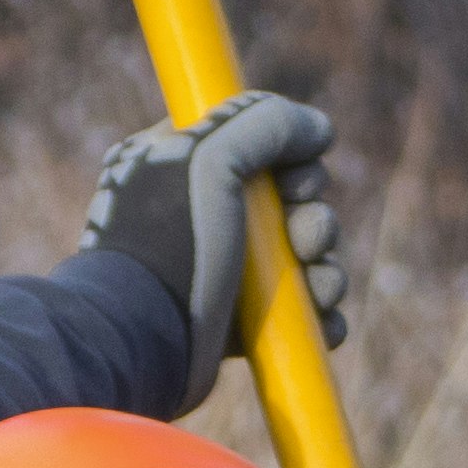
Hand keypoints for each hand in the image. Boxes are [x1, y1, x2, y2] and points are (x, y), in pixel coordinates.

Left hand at [81, 94, 349, 410]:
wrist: (141, 342)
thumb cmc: (167, 245)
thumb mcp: (209, 160)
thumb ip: (266, 125)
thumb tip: (318, 129)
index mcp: (175, 161)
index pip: (250, 137)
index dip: (288, 155)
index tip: (294, 181)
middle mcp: (197, 210)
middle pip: (287, 199)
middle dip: (313, 219)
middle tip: (307, 239)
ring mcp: (219, 266)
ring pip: (300, 255)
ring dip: (325, 269)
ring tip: (320, 289)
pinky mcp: (235, 321)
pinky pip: (297, 308)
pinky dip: (319, 313)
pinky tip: (323, 320)